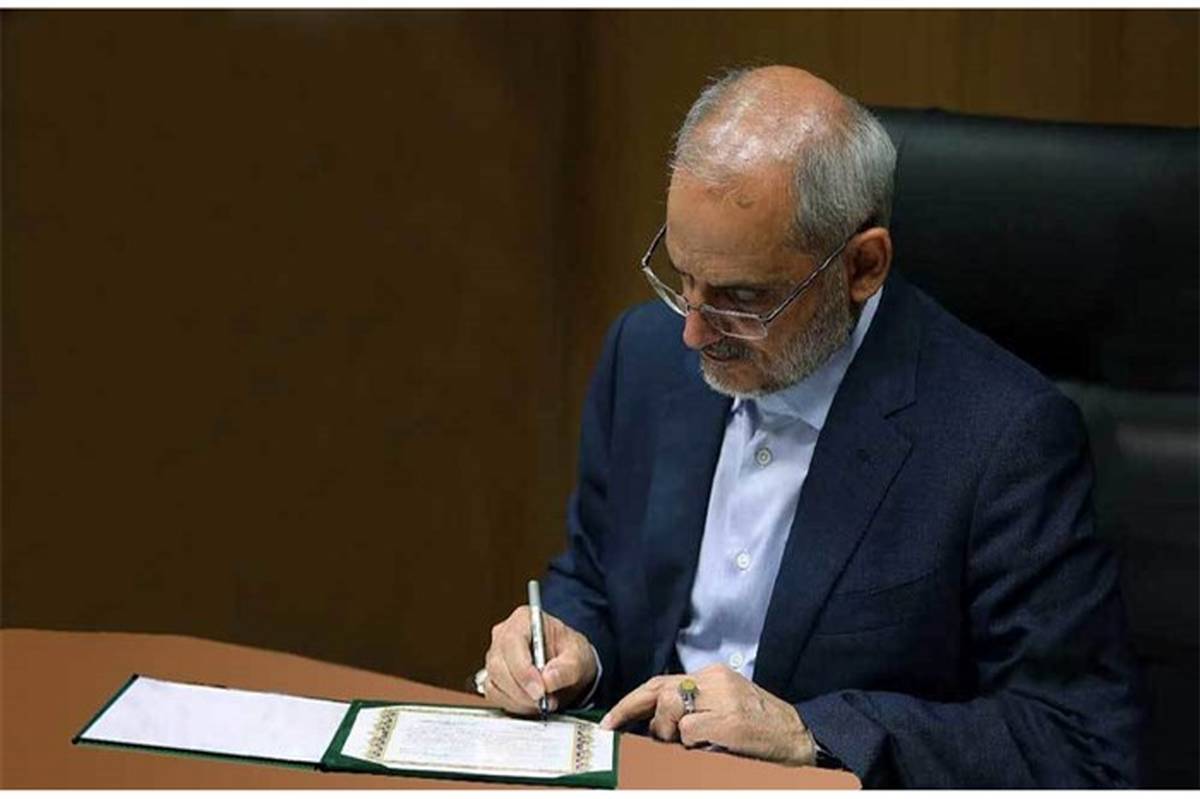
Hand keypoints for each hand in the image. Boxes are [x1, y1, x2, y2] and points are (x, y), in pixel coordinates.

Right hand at [483, 605, 597, 715]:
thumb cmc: (571, 653)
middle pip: (499, 665)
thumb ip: (567, 668)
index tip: (540, 690)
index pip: (512, 642)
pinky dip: (513, 704)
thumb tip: (548, 678)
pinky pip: (494, 695)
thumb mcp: (579, 657)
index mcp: (523, 619)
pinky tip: (531, 704)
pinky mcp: (493, 677)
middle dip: (522, 690)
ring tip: (543, 702)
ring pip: (494, 683)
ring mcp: (495, 656)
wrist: (568, 667)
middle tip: (545, 701)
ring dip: (519, 700)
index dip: (523, 670)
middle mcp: (504, 635)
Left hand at [599, 664, 816, 766]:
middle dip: (644, 718)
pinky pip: (689, 731)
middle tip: (645, 739)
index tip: (610, 722)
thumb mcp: (725, 705)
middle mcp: (715, 680)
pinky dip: (691, 744)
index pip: (660, 683)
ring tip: (690, 744)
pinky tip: (709, 747)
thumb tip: (652, 721)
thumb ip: (694, 706)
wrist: (801, 738)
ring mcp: (722, 698)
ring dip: (671, 734)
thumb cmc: (761, 728)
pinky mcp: (728, 720)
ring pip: (671, 710)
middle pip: (660, 692)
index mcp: (712, 675)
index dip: (631, 703)